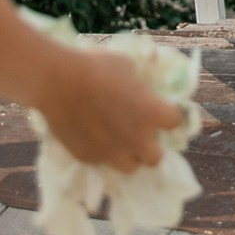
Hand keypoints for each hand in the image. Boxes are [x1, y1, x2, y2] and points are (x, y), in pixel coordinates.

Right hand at [37, 47, 182, 172]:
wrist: (59, 82)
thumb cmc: (97, 67)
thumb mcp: (128, 68)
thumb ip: (139, 87)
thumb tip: (140, 92)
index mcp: (152, 112)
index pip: (175, 122)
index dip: (168, 116)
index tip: (160, 110)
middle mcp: (137, 138)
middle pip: (156, 158)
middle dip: (150, 146)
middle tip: (139, 133)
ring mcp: (112, 152)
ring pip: (130, 167)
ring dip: (128, 155)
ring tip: (118, 141)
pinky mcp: (89, 158)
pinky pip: (103, 163)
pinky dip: (103, 153)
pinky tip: (94, 137)